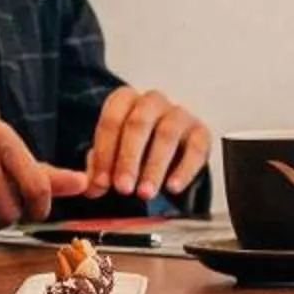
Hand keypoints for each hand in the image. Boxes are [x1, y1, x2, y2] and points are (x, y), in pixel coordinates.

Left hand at [85, 87, 212, 199]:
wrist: (168, 151)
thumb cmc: (133, 150)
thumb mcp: (111, 157)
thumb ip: (99, 170)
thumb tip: (93, 187)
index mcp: (124, 100)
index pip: (111, 121)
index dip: (104, 153)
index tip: (102, 182)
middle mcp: (151, 102)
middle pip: (138, 125)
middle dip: (128, 160)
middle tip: (123, 188)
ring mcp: (178, 114)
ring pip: (166, 134)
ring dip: (154, 167)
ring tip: (145, 193)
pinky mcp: (200, 132)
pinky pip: (196, 148)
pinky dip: (184, 170)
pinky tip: (173, 188)